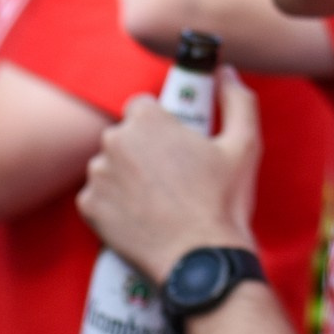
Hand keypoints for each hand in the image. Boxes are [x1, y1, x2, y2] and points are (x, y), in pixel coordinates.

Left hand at [78, 68, 262, 279]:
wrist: (199, 260)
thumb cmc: (223, 201)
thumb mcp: (244, 145)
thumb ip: (237, 99)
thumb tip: (226, 72)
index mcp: (147, 120)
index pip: (141, 106)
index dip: (159, 124)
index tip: (174, 144)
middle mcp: (115, 141)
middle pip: (124, 135)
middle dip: (141, 150)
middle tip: (169, 176)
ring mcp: (98, 175)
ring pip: (109, 165)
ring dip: (125, 175)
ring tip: (155, 200)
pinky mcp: (88, 206)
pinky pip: (96, 195)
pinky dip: (112, 203)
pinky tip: (138, 216)